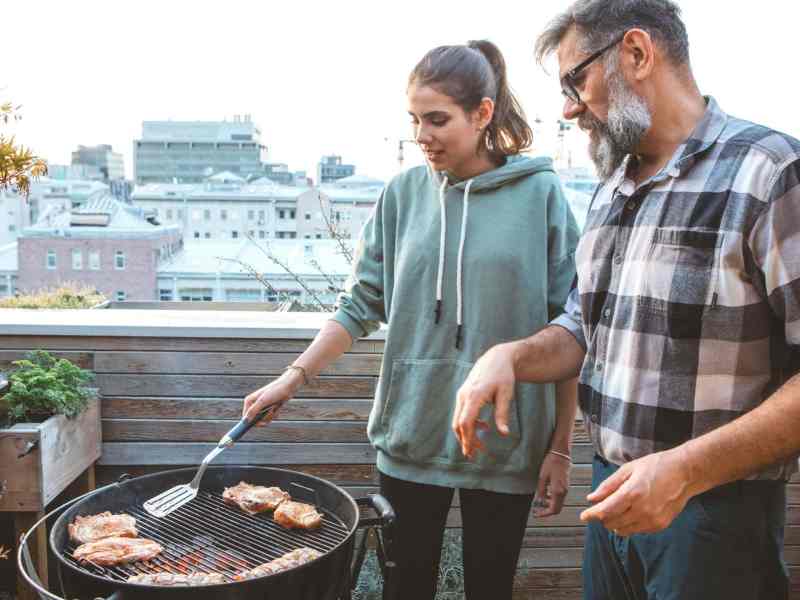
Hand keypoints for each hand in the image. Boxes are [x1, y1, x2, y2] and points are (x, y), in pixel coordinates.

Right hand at [242, 371, 302, 425]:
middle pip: (255, 420)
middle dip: (264, 418)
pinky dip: (275, 414)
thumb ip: (253, 411)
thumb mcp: (263, 401)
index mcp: (249, 402)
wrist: (288, 386)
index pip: (246, 418)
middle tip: (271, 412)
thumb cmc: (275, 391)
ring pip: (264, 419)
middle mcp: (254, 404)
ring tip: (275, 406)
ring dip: (271, 415)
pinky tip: (278, 406)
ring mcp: (262, 407)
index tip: (260, 424)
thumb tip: (245, 421)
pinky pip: (270, 417)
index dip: (251, 423)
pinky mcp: (269, 408)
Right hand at [452, 342, 516, 458]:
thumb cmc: (503, 375)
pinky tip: (483, 427)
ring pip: (458, 419)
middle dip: (465, 440)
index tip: (471, 452)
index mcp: (474, 395)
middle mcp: (464, 395)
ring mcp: (462, 394)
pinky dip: (469, 424)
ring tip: (480, 445)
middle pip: (458, 423)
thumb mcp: (506, 394)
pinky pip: (462, 413)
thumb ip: (503, 414)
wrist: (496, 358)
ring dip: (467, 434)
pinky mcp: (463, 394)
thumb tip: (504, 434)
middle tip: (475, 454)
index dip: (467, 439)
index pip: (465, 422)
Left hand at [533, 452, 570, 517]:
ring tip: (539, 501)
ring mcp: (566, 489)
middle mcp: (564, 492)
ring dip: (549, 505)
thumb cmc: (551, 463)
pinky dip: (552, 499)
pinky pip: (560, 497)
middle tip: (537, 509)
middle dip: (547, 511)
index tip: (537, 514)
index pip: (553, 510)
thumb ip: (541, 491)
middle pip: (557, 509)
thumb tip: (539, 501)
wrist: (561, 454)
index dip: (544, 514)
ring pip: (558, 503)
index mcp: (558, 491)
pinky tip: (545, 494)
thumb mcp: (542, 477)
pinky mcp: (565, 485)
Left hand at [580, 447, 696, 535]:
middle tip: (602, 507)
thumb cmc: (656, 466)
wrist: (685, 473)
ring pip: (623, 530)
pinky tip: (632, 512)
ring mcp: (652, 520)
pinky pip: (637, 531)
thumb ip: (608, 485)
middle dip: (603, 517)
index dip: (592, 515)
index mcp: (632, 493)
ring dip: (615, 522)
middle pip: (612, 522)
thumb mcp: (628, 469)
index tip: (583, 516)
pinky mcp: (660, 525)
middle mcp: (642, 510)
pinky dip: (629, 524)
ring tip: (617, 509)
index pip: (605, 511)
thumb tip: (592, 498)